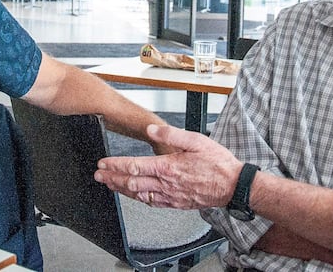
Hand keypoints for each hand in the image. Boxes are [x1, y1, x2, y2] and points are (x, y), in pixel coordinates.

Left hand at [95, 124, 240, 208]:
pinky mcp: (176, 203)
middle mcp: (166, 184)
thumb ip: (171, 134)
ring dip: (121, 190)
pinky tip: (134, 195)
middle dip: (112, 179)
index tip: (103, 163)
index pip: (134, 166)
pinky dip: (138, 198)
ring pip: (139, 195)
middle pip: (131, 183)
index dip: (115, 165)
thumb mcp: (196, 140)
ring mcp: (171, 196)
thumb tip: (151, 130)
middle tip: (98, 176)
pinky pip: (152, 202)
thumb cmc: (218, 163)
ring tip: (109, 185)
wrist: (234, 186)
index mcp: (168, 167)